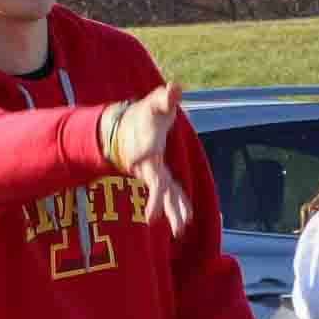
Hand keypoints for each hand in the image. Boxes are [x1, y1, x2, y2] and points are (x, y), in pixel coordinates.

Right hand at [108, 86, 192, 235]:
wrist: (129, 127)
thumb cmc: (145, 115)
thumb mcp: (155, 103)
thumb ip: (165, 97)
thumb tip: (175, 88)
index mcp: (146, 147)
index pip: (143, 155)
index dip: (140, 157)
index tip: (136, 162)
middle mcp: (149, 164)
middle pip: (153, 184)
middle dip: (154, 200)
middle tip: (151, 218)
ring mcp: (154, 172)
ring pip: (163, 194)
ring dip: (171, 211)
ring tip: (180, 231)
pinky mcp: (160, 175)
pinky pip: (172, 192)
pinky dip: (179, 203)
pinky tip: (189, 218)